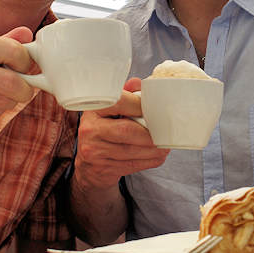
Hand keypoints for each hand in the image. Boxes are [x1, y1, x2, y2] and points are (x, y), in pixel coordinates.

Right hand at [74, 77, 169, 191]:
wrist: (88, 164)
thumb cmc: (104, 130)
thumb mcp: (109, 110)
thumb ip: (126, 95)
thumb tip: (140, 83)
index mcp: (93, 109)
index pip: (119, 102)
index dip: (140, 105)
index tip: (154, 109)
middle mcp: (90, 129)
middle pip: (127, 130)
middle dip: (150, 133)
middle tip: (165, 132)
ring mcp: (94, 151)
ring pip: (132, 150)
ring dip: (154, 149)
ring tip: (165, 145)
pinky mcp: (103, 168)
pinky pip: (132, 164)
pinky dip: (150, 160)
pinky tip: (157, 155)